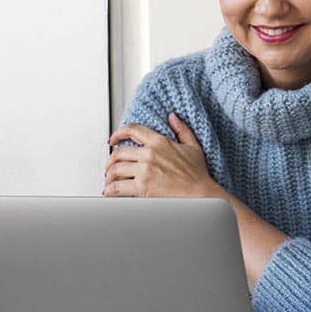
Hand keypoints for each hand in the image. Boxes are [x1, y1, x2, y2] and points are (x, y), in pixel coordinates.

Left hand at [104, 113, 219, 197]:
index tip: (113, 140)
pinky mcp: (142, 187)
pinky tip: (110, 192)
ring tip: (109, 180)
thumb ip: (182, 129)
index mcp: (160, 142)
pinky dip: (110, 190)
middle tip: (110, 166)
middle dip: (111, 160)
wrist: (201, 194)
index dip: (118, 133)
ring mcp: (145, 171)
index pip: (132, 130)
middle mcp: (150, 154)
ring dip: (109, 176)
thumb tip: (172, 117)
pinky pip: (118, 187)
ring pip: (115, 169)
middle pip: (119, 152)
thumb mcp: (193, 146)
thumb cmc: (198, 174)